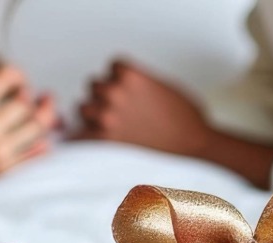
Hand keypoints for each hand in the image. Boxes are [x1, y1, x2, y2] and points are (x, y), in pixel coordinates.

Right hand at [0, 67, 57, 204]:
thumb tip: (24, 91)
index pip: (8, 76)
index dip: (18, 76)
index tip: (19, 82)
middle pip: (27, 102)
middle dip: (34, 98)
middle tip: (36, 98)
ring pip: (40, 125)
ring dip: (47, 116)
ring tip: (47, 113)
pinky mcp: (6, 169)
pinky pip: (39, 150)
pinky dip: (43, 140)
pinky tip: (39, 138)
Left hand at [76, 60, 215, 157]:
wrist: (193, 145)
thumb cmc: (184, 116)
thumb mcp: (161, 84)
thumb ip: (136, 79)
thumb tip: (117, 81)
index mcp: (130, 75)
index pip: (111, 66)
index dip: (119, 78)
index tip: (130, 90)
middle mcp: (114, 92)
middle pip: (93, 85)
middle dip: (105, 95)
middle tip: (122, 109)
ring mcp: (106, 116)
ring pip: (82, 108)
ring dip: (93, 114)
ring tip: (111, 125)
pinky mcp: (103, 140)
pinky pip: (79, 134)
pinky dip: (86, 137)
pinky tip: (98, 140)